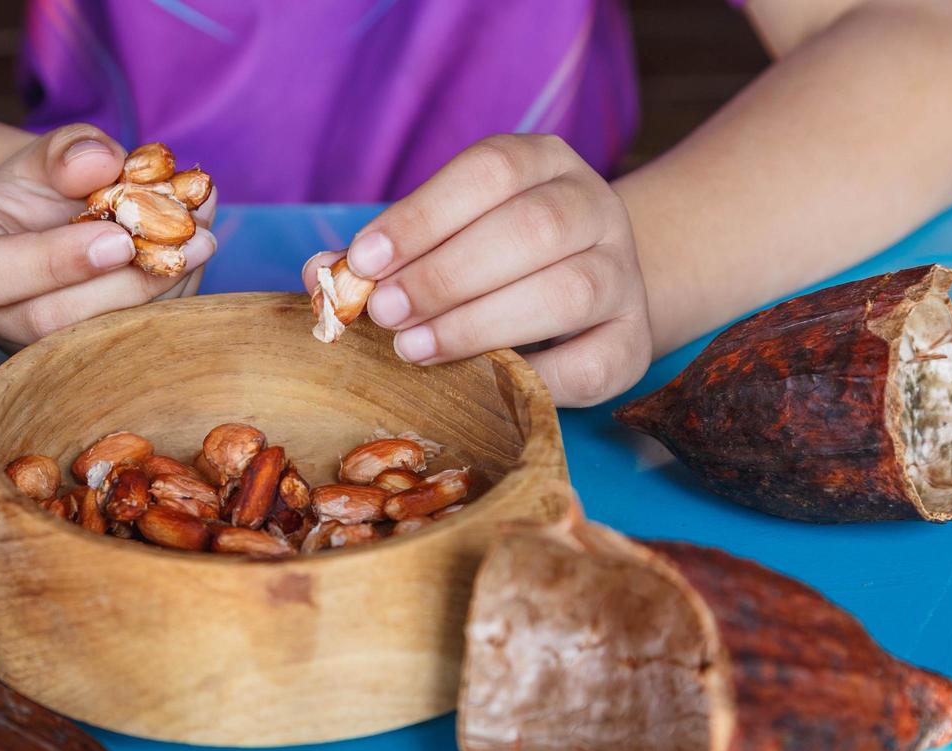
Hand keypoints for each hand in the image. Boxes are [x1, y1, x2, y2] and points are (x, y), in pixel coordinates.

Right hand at [0, 124, 216, 348]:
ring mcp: (37, 346)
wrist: (43, 227)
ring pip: (98, 342)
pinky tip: (200, 253)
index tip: (120, 237)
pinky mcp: (85, 357)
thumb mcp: (41, 154)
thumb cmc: (37, 186)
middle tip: (189, 242)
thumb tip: (104, 163)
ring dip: (162, 294)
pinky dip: (173, 298)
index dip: (57, 262)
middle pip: (53, 322)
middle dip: (128, 286)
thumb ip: (68, 152)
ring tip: (206, 239)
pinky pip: (131, 341)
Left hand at [302, 134, 649, 406]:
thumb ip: (384, 254)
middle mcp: (595, 208)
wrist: (587, 300)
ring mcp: (622, 276)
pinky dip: (529, 377)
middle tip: (386, 312)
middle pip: (533, 228)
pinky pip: (587, 364)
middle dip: (446, 274)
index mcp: (545, 164)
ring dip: (480, 323)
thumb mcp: (442, 239)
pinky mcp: (630, 344)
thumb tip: (321, 274)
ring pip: (568, 291)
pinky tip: (480, 384)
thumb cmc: (490, 265)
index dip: (423, 214)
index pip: (491, 170)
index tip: (364, 259)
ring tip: (414, 349)